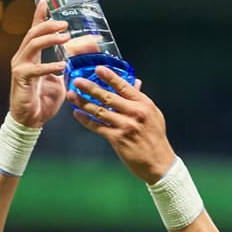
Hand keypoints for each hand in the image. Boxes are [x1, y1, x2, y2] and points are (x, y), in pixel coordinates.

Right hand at [9, 0, 68, 127]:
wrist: (30, 120)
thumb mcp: (61, 79)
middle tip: (65, 24)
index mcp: (31, 56)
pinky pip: (35, 69)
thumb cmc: (44, 100)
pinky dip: (49, 66)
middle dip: (49, 25)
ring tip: (65, 38)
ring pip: (32, 45)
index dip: (39, 16)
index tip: (45, 1)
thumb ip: (69, 66)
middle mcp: (22, 57)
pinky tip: (62, 66)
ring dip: (49, 39)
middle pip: (33, 33)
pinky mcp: (20, 79)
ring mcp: (20, 67)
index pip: (34, 31)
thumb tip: (87, 52)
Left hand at [69, 67, 176, 183]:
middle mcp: (135, 113)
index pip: (124, 86)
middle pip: (108, 97)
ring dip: (84, 103)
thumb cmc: (155, 137)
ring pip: (100, 111)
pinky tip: (77, 114)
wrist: (159, 163)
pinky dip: (86, 120)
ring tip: (72, 96)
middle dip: (90, 88)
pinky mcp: (118, 139)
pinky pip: (98, 127)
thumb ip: (140, 99)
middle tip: (77, 81)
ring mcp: (125, 126)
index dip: (110, 77)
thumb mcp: (153, 114)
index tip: (98, 68)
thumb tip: (134, 82)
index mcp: (144, 104)